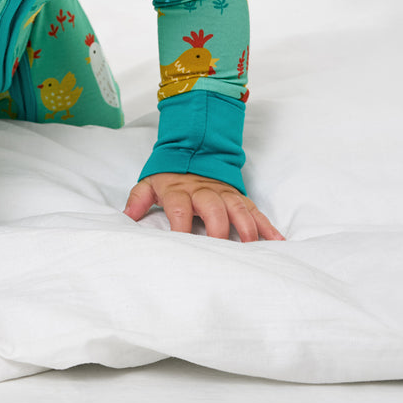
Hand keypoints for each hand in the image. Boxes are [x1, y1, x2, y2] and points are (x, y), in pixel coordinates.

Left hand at [124, 172, 283, 240]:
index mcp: (179, 189)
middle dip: (217, 229)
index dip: (179, 225)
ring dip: (245, 228)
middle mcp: (204, 191)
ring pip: (238, 209)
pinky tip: (277, 242)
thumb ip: (137, 199)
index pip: (178, 207)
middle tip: (220, 252)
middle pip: (212, 208)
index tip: (180, 244)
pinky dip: (267, 227)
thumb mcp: (150, 183)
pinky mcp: (239, 197)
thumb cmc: (170, 176)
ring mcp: (224, 194)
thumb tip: (125, 217)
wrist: (194, 151)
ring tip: (250, 248)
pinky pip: (255, 211)